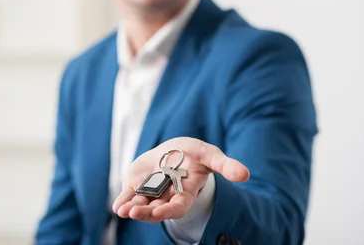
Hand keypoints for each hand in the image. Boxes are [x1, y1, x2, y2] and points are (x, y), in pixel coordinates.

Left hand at [112, 137, 249, 222]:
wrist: (173, 150)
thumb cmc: (194, 154)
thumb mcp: (210, 156)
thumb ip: (226, 166)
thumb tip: (245, 175)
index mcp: (185, 193)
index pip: (177, 206)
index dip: (168, 210)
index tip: (158, 213)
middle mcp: (166, 197)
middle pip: (156, 209)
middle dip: (146, 213)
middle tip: (133, 213)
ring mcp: (150, 193)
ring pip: (141, 205)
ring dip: (131, 209)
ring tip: (122, 211)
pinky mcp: (136, 186)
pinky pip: (129, 196)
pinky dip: (123, 202)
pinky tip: (118, 206)